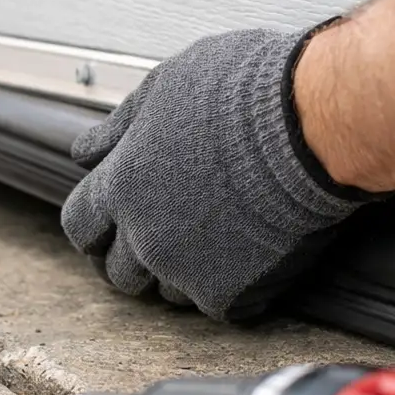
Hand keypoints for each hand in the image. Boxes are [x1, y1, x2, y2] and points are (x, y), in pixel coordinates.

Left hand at [60, 26, 374, 319]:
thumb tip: (87, 152)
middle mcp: (144, 235)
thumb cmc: (245, 92)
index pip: (80, 225)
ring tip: (216, 238)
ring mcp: (186, 270)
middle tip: (168, 234)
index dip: (95, 225)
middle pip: (119, 270)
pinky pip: (218, 307)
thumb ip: (120, 128)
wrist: (313, 127)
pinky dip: (231, 287)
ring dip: (183, 273)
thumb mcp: (164, 87)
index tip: (110, 223)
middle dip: (135, 256)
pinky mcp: (232, 293)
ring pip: (167, 293)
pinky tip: (250, 254)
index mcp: (121, 185)